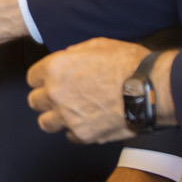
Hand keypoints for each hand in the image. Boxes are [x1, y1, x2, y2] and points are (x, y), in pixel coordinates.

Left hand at [27, 38, 154, 143]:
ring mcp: (68, 117)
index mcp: (56, 68)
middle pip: (35, 101)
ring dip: (55, 117)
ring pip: (45, 123)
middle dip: (45, 98)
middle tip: (60, 96)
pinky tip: (87, 121)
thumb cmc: (128, 64)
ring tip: (69, 112)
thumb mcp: (98, 45)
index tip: (49, 80)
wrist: (149, 89)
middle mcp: (56, 94)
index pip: (32, 77)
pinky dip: (76, 131)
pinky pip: (69, 136)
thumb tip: (67, 59)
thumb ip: (74, 54)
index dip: (42, 78)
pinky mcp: (83, 135)